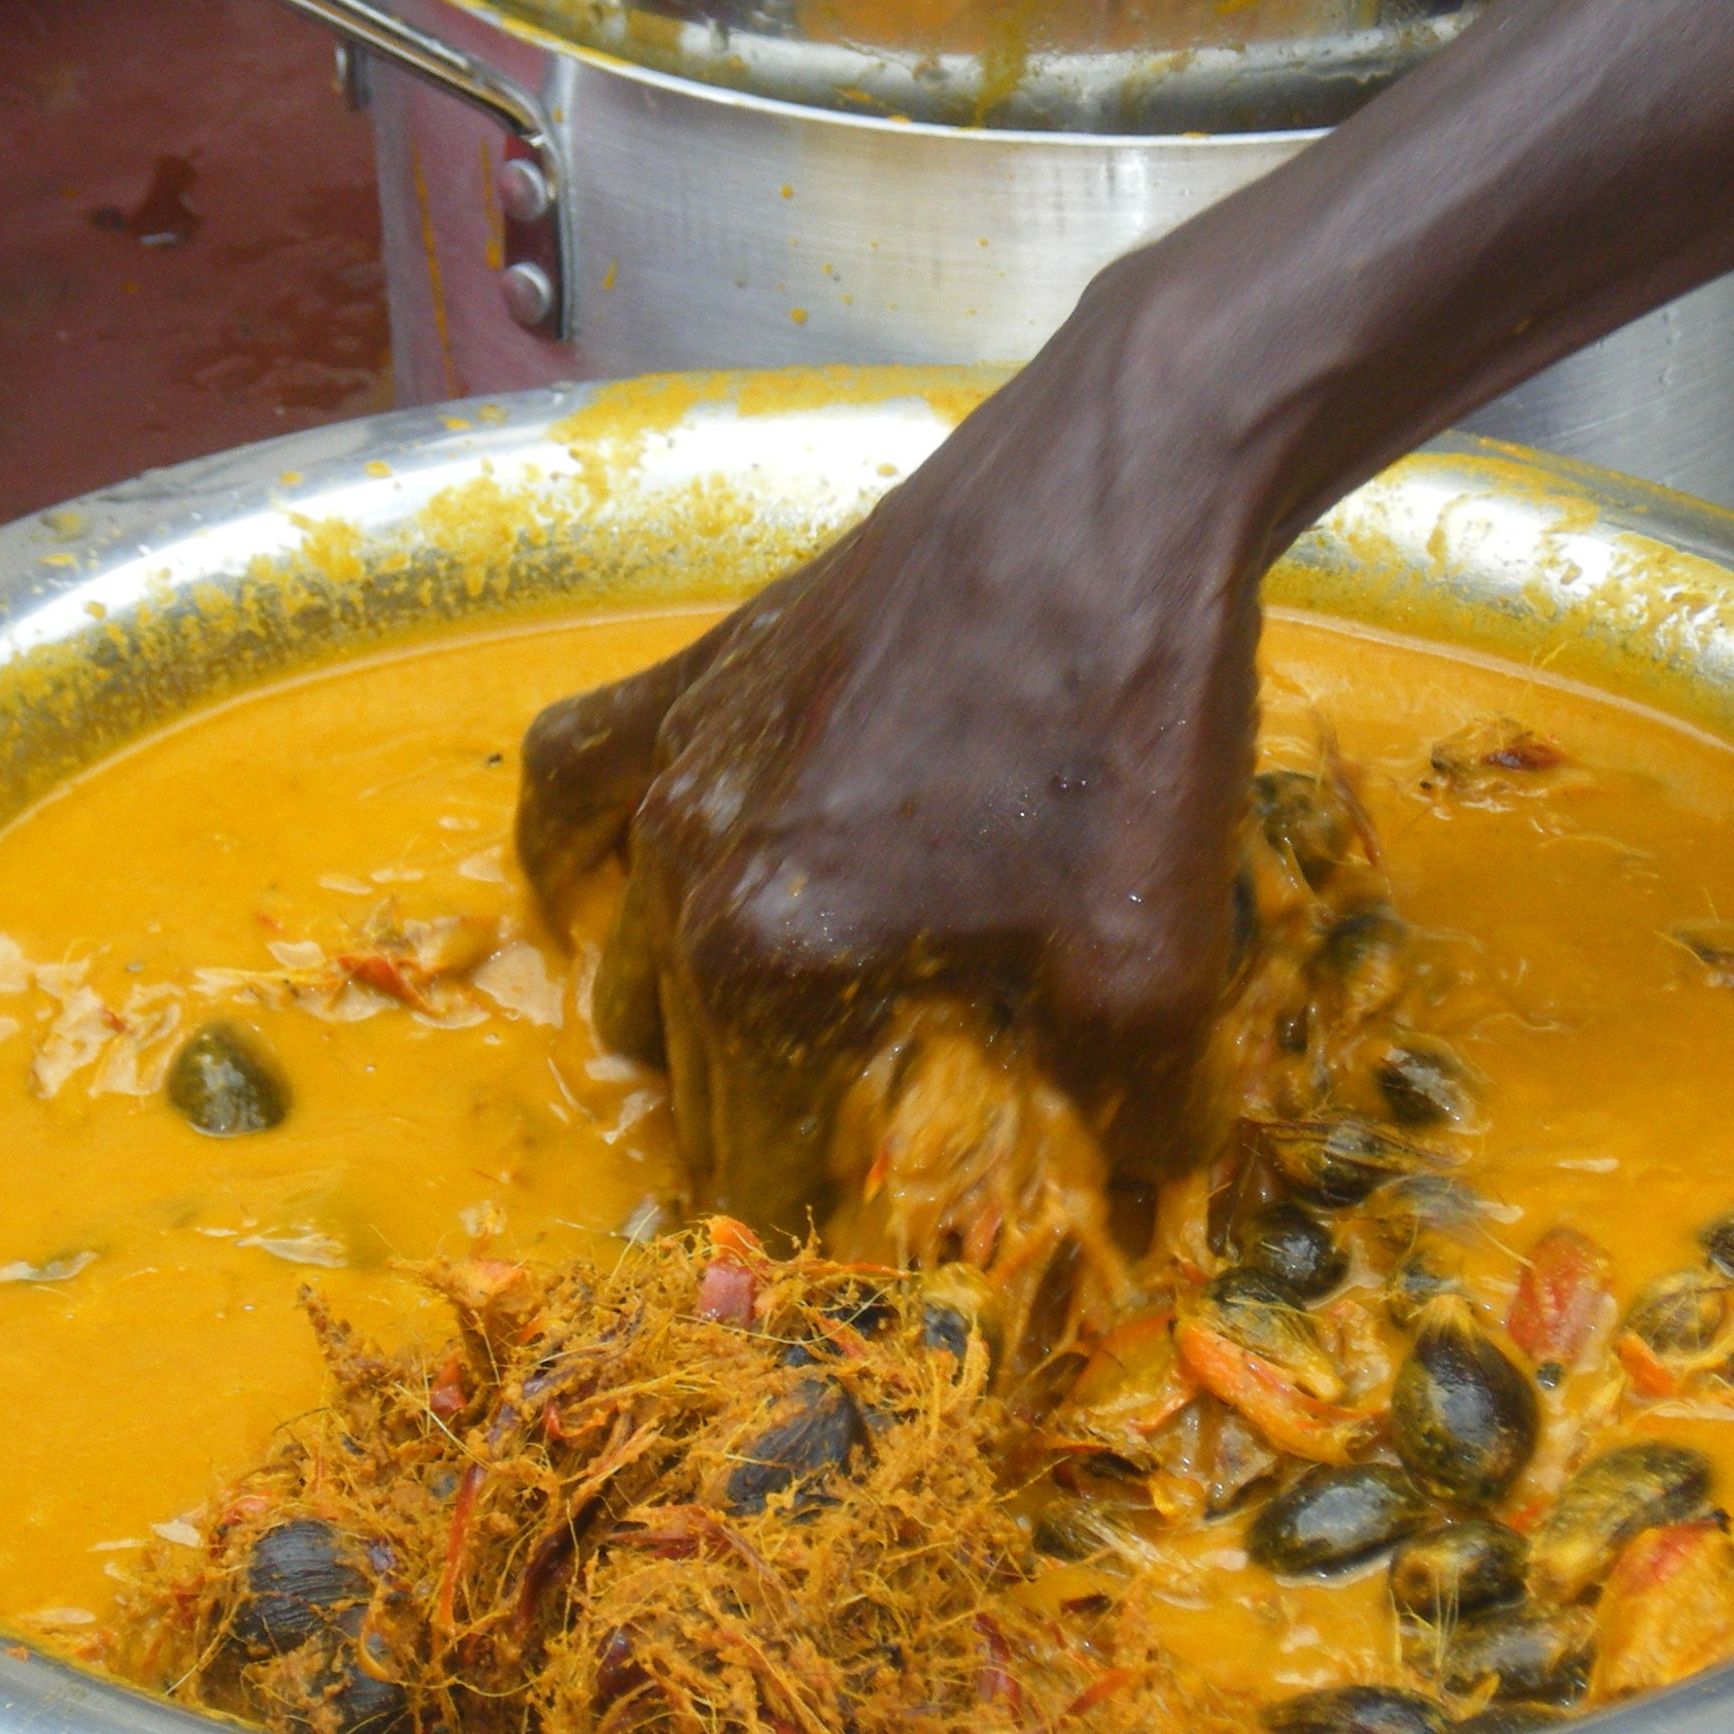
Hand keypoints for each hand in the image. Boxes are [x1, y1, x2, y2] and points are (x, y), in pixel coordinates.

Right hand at [514, 286, 1277, 1235]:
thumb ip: (1135, 1116)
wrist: (1116, 487)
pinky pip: (575, 778)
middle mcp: (683, 870)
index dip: (823, 1233)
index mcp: (768, 963)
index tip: (887, 1246)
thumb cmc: (1127, 728)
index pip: (754, 1172)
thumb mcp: (1158, 960)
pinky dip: (574, 846)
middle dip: (763, 1134)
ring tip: (788, 1037)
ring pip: (631, 949)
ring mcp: (672, 760)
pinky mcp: (693, 669)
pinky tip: (600, 876)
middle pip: (684, 1075)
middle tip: (868, 1149)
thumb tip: (1145, 1200)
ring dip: (689, 1017)